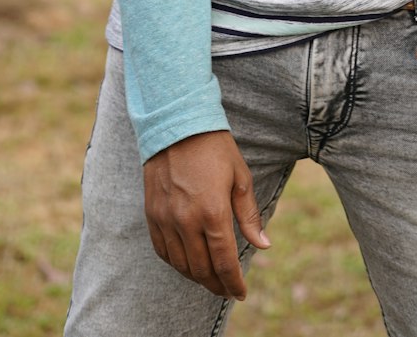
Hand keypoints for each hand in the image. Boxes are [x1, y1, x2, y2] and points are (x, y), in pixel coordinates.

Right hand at [143, 129, 269, 299]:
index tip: (241, 293)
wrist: (176, 123)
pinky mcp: (152, 215)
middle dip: (217, 285)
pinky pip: (163, 251)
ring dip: (197, 278)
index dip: (234, 282)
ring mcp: (166, 219)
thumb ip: (249, 215)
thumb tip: (264, 245)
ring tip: (210, 280)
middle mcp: (187, 220)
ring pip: (181, 265)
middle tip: (227, 290)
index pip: (224, 262)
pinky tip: (187, 263)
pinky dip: (176, 264)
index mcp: (213, 211)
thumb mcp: (240, 177)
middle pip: (202, 269)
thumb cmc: (214, 148)